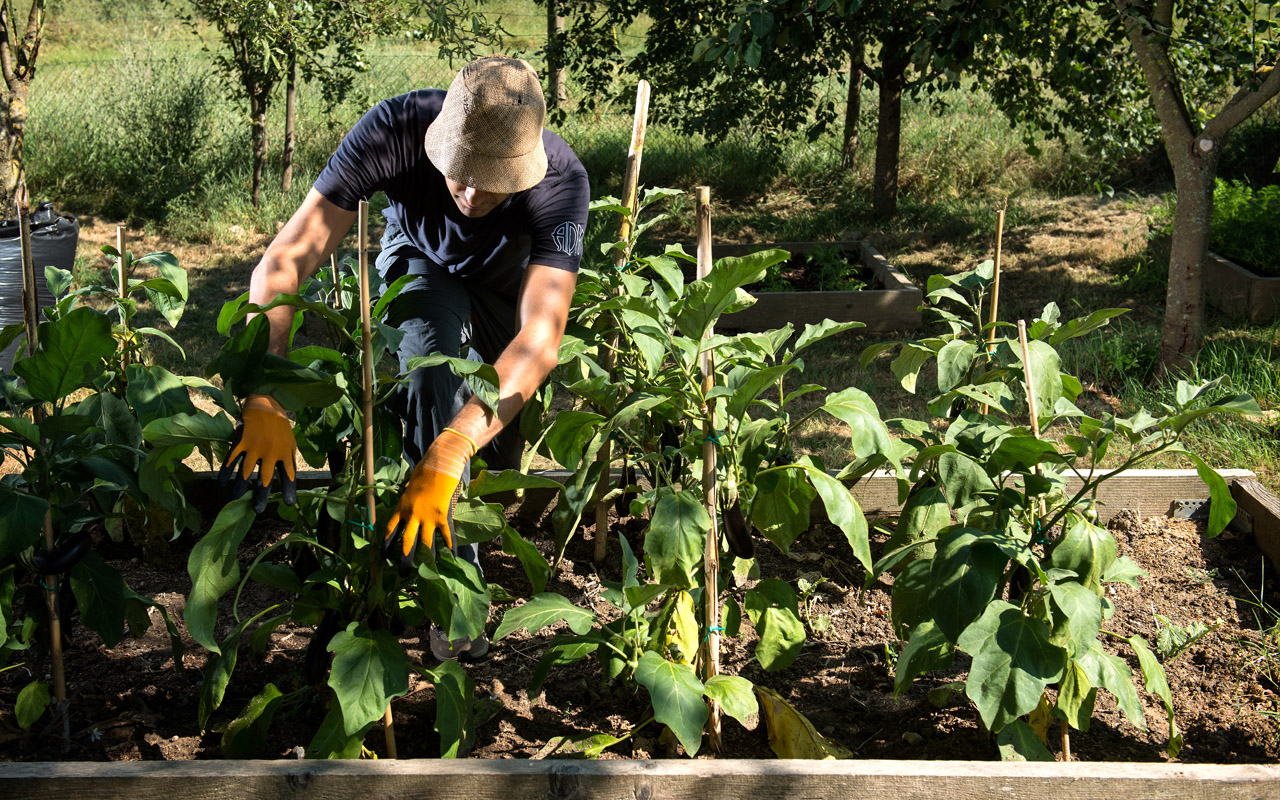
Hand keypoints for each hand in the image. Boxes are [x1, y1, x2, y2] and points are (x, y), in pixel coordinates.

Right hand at [219, 394, 297, 512]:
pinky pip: (232, 459)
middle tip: (258, 509)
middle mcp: (271, 451)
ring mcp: (255, 446)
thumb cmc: (280, 427)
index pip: (288, 475)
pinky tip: (222, 483)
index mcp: (285, 452)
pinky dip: (226, 471)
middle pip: (265, 477)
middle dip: (261, 494)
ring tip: (237, 499)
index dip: (288, 489)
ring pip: (245, 472)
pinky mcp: (241, 441)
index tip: (288, 503)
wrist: (266, 404)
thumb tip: (290, 479)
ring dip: (240, 487)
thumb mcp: (290, 443)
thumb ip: (289, 460)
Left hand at [384, 427, 476, 574]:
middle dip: (403, 559)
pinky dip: (449, 546)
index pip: (390, 530)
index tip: (383, 555)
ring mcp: (428, 517)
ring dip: (426, 559)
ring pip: (425, 543)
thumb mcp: (410, 485)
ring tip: (426, 572)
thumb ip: (408, 499)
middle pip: (406, 542)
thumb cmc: (424, 470)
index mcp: (401, 507)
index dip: (387, 544)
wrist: (440, 463)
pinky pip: (446, 535)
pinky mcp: (443, 515)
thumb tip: (409, 505)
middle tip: (402, 574)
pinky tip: (452, 557)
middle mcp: (412, 515)